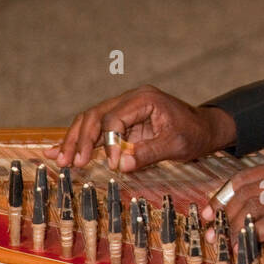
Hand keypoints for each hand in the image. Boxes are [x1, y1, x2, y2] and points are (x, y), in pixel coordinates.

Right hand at [45, 85, 237, 172]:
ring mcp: (124, 108)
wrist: (205, 129)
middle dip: (79, 140)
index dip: (109, 142)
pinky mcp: (121, 121)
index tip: (112, 164)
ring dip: (74, 141)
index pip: (114, 118)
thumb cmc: (194, 134)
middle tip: (70, 162)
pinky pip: (96, 129)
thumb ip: (148, 153)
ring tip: (60, 160)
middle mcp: (130, 99)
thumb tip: (120, 165)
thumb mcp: (176, 145)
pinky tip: (58, 151)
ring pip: (90, 121)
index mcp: (144, 99)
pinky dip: (79, 141)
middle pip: (94, 116)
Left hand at [201, 161, 263, 244]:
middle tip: (211, 233)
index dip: (222, 196)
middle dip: (223, 216)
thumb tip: (249, 210)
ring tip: (226, 243)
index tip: (208, 212)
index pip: (244, 178)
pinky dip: (257, 236)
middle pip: (245, 195)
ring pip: (255, 211)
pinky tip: (248, 246)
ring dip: (236, 229)